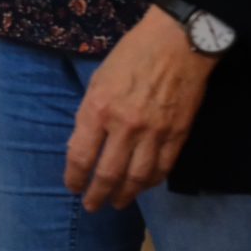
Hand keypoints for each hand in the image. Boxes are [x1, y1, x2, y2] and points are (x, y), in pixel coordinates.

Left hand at [65, 6, 218, 211]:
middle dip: (97, 195)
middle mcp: (124, 126)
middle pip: (108, 174)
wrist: (177, 43)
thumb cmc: (130, 55)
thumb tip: (80, 148)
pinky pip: (163, 168)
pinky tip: (142, 186)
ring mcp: (154, 133)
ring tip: (117, 203)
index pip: (81, 156)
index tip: (72, 187)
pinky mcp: (178, 135)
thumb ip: (88, 115)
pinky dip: (151, 182)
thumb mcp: (97, 80)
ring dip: (125, 195)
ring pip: (137, 178)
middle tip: (91, 206)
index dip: (75, 178)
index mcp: (98, 109)